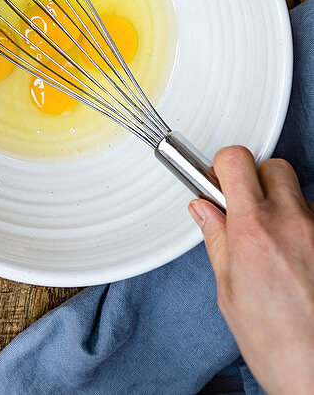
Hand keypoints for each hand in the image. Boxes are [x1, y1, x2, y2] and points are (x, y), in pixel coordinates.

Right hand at [190, 146, 313, 394]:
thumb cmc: (278, 347)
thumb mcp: (229, 293)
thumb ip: (217, 241)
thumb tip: (204, 210)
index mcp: (254, 230)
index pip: (237, 160)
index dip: (223, 166)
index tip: (218, 179)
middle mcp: (291, 223)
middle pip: (273, 167)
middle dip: (257, 181)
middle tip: (246, 209)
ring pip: (298, 195)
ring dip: (284, 209)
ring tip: (276, 247)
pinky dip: (304, 231)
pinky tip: (297, 261)